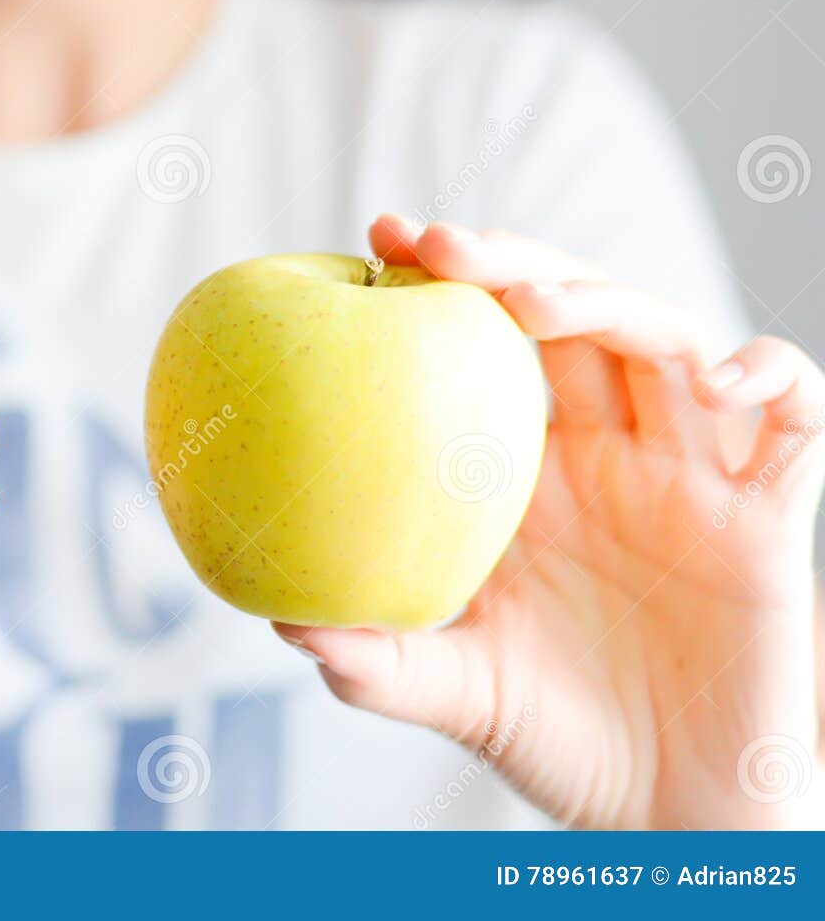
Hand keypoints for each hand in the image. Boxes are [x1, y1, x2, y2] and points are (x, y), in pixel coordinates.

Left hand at [275, 216, 823, 828]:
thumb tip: (283, 621)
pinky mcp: (771, 515)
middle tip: (435, 244)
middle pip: (570, 315)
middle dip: (509, 261)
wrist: (672, 815)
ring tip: (538, 302)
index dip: (443, 286)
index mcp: (528, 475)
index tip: (378, 240)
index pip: (484, 347)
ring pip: (666, 341)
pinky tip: (720, 377)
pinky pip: (793, 419)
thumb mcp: (457, 692)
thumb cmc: (557, 741)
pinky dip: (771, 375)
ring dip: (609, 302)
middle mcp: (607, 456)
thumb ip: (380, 660)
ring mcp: (689, 476)